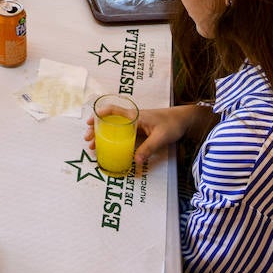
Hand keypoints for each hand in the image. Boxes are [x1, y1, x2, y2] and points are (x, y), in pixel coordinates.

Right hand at [84, 105, 209, 169]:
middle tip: (88, 139)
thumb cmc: (173, 124)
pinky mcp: (140, 129)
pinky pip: (123, 133)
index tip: (89, 122)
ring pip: (115, 127)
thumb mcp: (161, 137)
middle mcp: (133, 117)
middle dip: (97, 129)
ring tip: (93, 145)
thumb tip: (135, 162)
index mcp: (136, 115)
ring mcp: (136, 123)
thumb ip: (148, 149)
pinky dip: (113, 138)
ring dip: (103, 134)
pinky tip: (110, 146)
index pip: (114, 111)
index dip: (100, 115)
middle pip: (110, 121)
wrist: (185, 120)